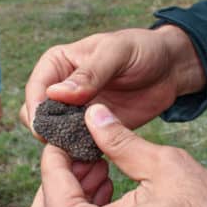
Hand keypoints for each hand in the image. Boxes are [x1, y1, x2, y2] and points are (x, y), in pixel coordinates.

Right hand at [21, 26, 205, 134]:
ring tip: (80, 150)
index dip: (36, 108)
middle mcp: (65, 89)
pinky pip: (80, 144)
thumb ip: (90, 73)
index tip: (45, 126)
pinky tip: (93, 155)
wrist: (170, 70)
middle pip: (39, 115)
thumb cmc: (143, 50)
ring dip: (63, 143)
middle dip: (47, 130)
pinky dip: (82, 151)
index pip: (36, 88)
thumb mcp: (117, 53)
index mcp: (60, 64)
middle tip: (65, 141)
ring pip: (57, 133)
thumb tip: (54, 93)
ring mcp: (79, 110)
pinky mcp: (97, 128)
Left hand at [28, 104, 206, 206]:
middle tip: (92, 150)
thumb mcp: (164, 168)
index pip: (51, 181)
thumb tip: (93, 115)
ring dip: (75, 194)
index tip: (73, 130)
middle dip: (66, 173)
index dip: (61, 148)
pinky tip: (110, 192)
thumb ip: (120, 140)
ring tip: (103, 168)